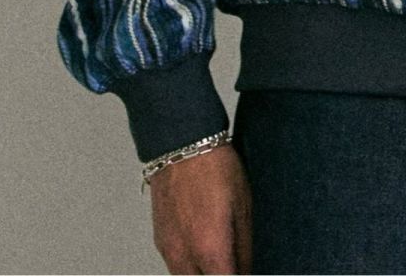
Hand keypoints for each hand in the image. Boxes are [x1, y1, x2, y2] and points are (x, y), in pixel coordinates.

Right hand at [149, 142, 252, 274]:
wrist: (181, 143)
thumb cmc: (215, 168)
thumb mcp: (243, 206)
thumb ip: (244, 247)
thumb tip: (246, 269)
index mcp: (210, 249)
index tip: (246, 271)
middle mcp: (184, 256)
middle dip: (220, 275)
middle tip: (233, 263)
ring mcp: (168, 249)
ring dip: (204, 273)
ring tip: (220, 259)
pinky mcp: (160, 240)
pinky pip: (176, 266)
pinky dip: (190, 266)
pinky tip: (203, 249)